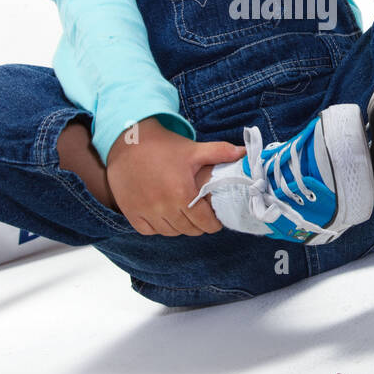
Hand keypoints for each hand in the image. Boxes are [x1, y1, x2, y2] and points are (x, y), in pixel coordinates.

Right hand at [105, 117, 245, 235]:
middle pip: (189, 230)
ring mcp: (146, 212)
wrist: (128, 141)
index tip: (215, 219)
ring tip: (184, 215)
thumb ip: (221, 153)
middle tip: (201, 216)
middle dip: (199, 225)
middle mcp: (163, 207)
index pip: (205, 223)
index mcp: (182, 194)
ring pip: (170, 232)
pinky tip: (164, 215)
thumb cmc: (164, 146)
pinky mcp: (131, 213)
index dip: (213, 223)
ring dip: (180, 227)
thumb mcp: (194, 149)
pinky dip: (159, 227)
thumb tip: (245, 153)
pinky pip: (150, 231)